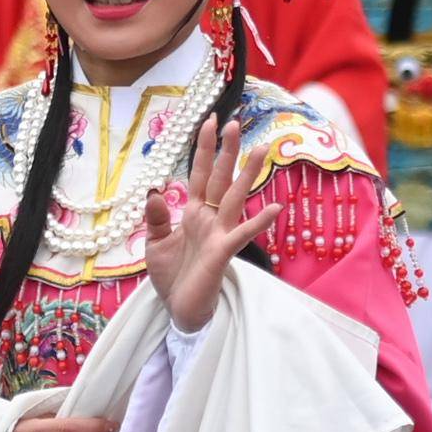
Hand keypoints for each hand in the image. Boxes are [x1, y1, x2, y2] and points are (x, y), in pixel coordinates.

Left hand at [144, 114, 277, 334]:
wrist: (179, 310)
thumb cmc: (172, 277)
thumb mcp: (155, 244)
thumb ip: (157, 217)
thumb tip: (156, 191)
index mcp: (193, 213)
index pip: (201, 175)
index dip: (205, 149)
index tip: (210, 121)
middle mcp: (209, 219)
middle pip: (221, 179)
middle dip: (228, 151)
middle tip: (236, 122)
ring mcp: (219, 234)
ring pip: (235, 198)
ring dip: (248, 174)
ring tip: (262, 149)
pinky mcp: (222, 253)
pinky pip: (241, 234)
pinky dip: (258, 222)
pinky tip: (276, 208)